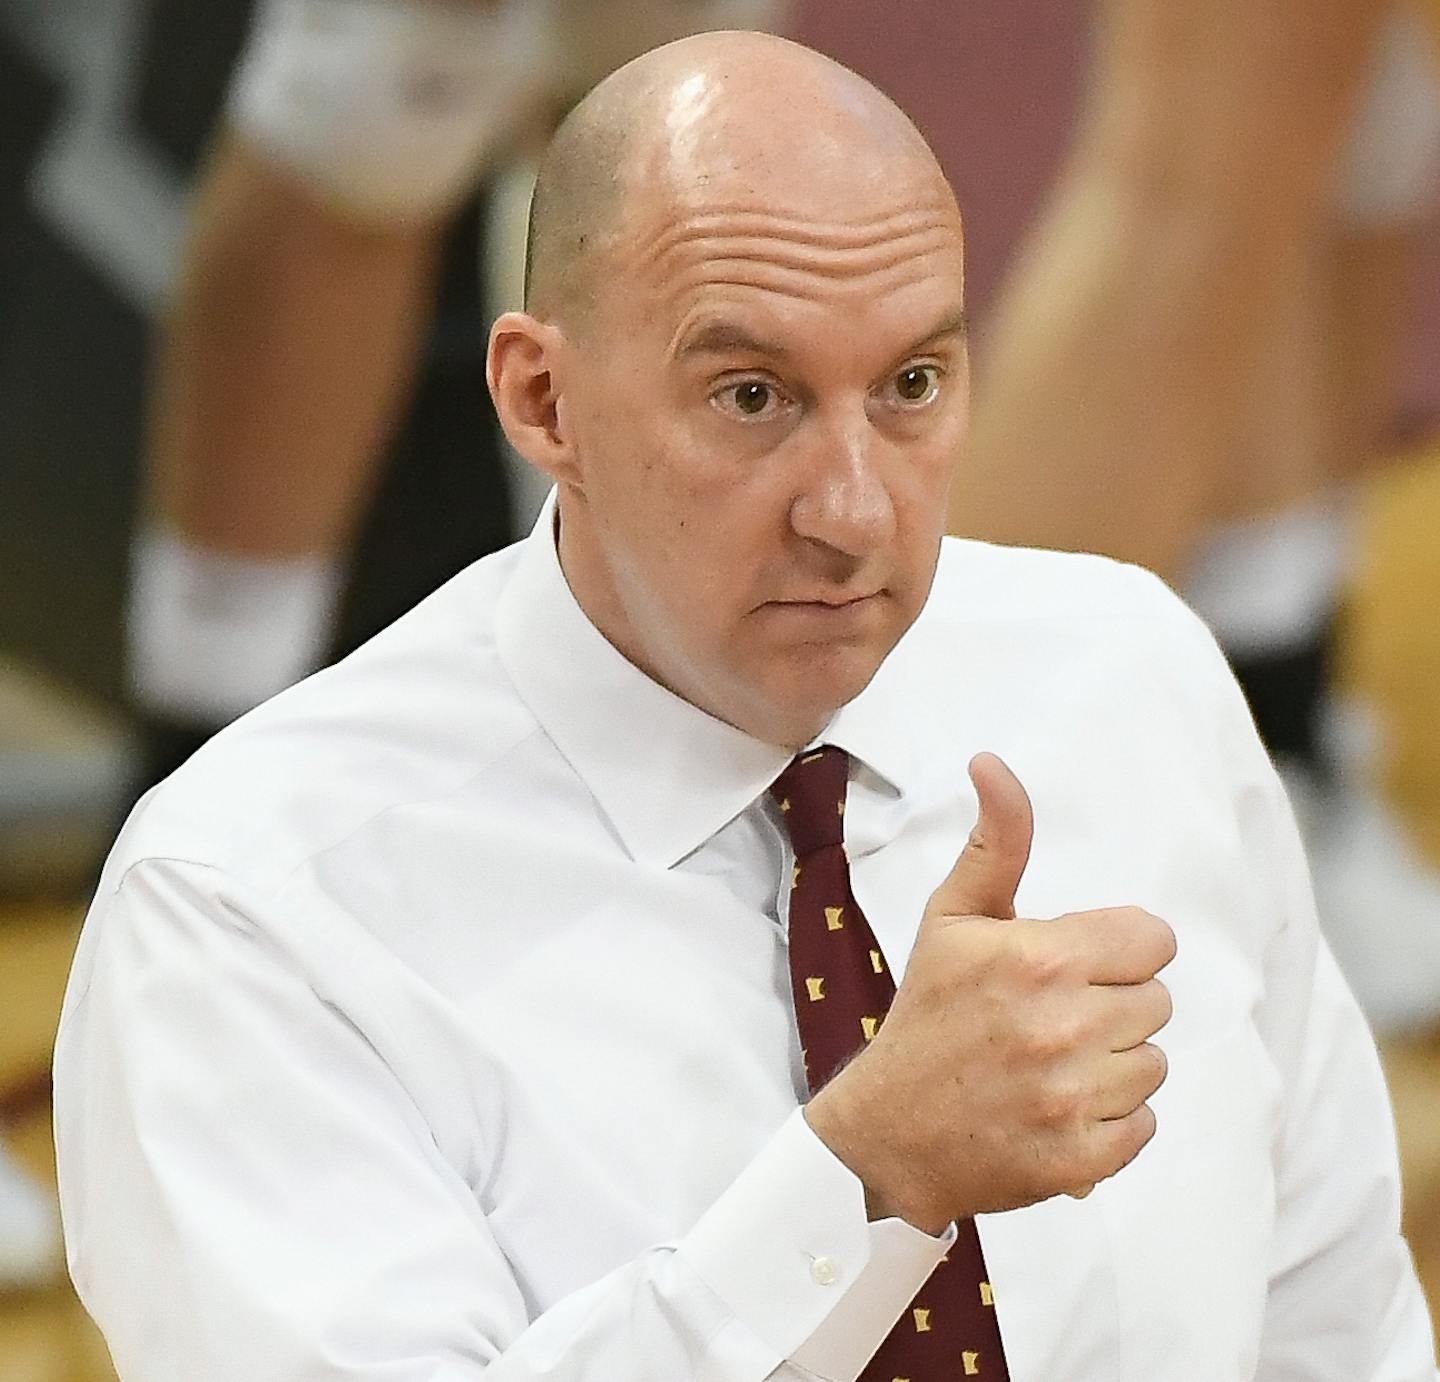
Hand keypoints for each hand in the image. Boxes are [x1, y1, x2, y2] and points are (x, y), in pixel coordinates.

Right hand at [805, 753, 1174, 1233]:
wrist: (889, 1133)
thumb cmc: (926, 1015)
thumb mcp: (952, 917)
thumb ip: (995, 841)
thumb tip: (992, 761)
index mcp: (1041, 957)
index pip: (1153, 939)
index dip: (1114, 949)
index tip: (1069, 965)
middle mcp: (1066, 1026)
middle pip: (1157, 1000)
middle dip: (1110, 1003)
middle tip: (1049, 1017)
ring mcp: (1077, 1098)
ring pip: (1154, 1062)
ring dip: (1112, 1064)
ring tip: (1051, 1065)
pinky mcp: (1086, 1157)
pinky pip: (1145, 1123)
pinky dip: (1110, 1120)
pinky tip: (1057, 1108)